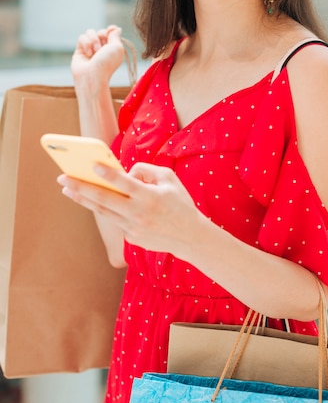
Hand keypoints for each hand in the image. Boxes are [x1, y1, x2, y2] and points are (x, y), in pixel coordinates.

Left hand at [57, 162, 200, 256]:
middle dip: (81, 187)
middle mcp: (138, 213)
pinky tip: (91, 199)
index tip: (92, 165)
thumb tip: (125, 173)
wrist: (190, 237)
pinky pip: (115, 219)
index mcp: (149, 197)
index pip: (124, 184)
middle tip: (63, 178)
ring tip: (67, 189)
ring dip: (83, 199)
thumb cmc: (180, 203)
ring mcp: (133, 228)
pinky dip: (104, 208)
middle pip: (104, 199)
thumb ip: (147, 170)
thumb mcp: (169, 179)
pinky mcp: (131, 238)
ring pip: (103, 211)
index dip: (108, 174)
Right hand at [71, 25, 124, 86]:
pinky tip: (88, 53)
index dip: (111, 29)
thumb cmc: (107, 63)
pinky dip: (85, 43)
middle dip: (102, 35)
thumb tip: (116, 28)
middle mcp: (102, 49)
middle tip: (103, 46)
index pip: (111, 33)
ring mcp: (91, 49)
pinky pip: (82, 37)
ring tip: (95, 51)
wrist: (92, 75)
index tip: (111, 30)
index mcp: (113, 49)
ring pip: (90, 32)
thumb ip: (115, 36)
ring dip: (94, 39)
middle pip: (101, 31)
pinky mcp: (80, 50)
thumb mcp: (117, 47)